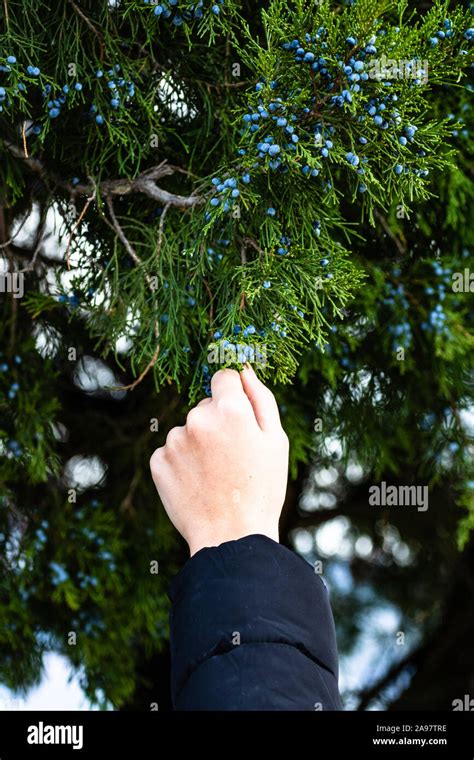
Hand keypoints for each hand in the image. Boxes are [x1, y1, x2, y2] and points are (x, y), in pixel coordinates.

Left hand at [149, 365, 288, 555]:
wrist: (231, 537)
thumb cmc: (262, 489)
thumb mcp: (276, 440)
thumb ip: (261, 398)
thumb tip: (245, 370)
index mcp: (229, 408)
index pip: (224, 376)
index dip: (234, 394)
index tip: (239, 417)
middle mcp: (197, 418)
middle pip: (206, 406)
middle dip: (218, 422)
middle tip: (234, 458)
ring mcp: (174, 440)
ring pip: (188, 430)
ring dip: (199, 443)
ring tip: (216, 475)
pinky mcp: (158, 462)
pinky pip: (171, 451)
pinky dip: (183, 462)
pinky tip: (198, 483)